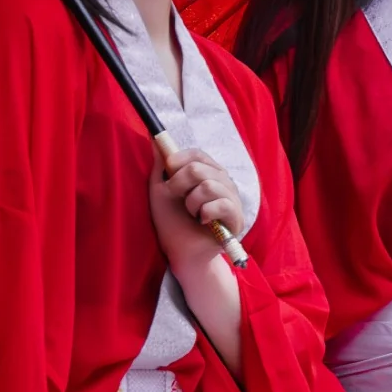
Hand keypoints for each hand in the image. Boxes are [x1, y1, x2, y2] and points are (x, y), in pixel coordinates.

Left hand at [147, 146, 240, 280]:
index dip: (178, 161)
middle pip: (199, 168)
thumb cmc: (172, 222)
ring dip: (192, 202)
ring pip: (210, 185)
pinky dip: (205, 212)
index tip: (168, 176)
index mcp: (206, 173)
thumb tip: (154, 139)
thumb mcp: (160, 191)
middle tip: (177, 199)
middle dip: (180, 185)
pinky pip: (222, 204)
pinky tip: (203, 222)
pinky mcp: (237, 217)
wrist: (180, 252)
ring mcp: (232, 199)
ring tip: (192, 213)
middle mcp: (222, 182)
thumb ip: (160, 166)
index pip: (197, 154)